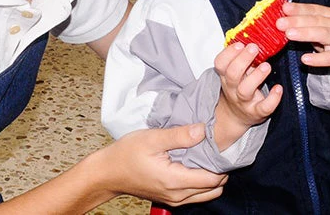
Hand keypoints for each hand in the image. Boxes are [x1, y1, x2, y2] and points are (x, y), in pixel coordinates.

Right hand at [99, 124, 227, 205]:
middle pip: (215, 188)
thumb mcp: (152, 138)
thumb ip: (179, 135)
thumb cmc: (126, 155)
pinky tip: (193, 165)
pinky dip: (201, 183)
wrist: (108, 173)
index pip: (213, 179)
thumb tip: (202, 130)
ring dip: (212, 178)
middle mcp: (178, 195)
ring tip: (205, 157)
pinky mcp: (170, 199)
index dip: (221, 163)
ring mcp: (174, 200)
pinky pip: (195, 195)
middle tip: (215, 149)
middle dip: (220, 170)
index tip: (219, 146)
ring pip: (207, 194)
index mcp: (175, 180)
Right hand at [213, 42, 282, 148]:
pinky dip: (272, 99)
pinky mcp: (256, 112)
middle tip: (254, 48)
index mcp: (226, 76)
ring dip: (256, 77)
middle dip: (242, 60)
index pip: (220, 63)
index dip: (228, 53)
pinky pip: (263, 107)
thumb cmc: (239, 87)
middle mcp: (232, 88)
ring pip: (245, 90)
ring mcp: (244, 101)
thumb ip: (241, 58)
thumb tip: (254, 36)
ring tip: (266, 66)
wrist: (236, 116)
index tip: (240, 43)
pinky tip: (278, 88)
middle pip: (232, 74)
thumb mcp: (235, 73)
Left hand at [276, 2, 329, 79]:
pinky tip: (305, 58)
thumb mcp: (324, 28)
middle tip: (280, 23)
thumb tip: (282, 18)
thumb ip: (306, 23)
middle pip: (316, 20)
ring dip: (305, 33)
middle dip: (297, 20)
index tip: (283, 8)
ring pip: (323, 34)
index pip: (313, 10)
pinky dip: (318, 58)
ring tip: (289, 34)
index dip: (298, 8)